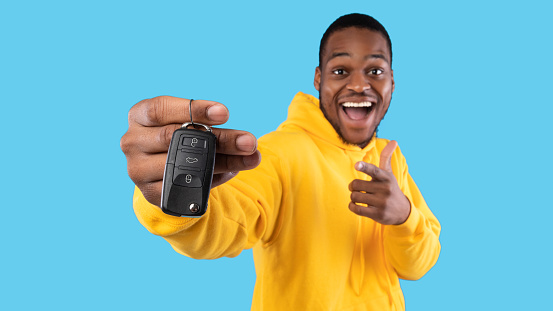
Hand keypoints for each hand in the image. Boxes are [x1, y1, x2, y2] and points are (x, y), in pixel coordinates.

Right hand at [120, 96, 260, 206]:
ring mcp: (138, 170)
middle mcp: (132, 141)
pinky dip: (213, 179)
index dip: (193, 109)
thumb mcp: (189, 125)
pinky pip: (186, 186)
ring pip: (185, 165)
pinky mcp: (150, 193)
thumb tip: (245, 142)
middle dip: (220, 139)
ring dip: (224, 162)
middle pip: (178, 137)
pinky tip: (231, 172)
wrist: (164, 170)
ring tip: (250, 158)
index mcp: (139, 116)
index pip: (162, 109)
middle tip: (250, 141)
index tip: (225, 113)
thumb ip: (210, 127)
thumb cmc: (180, 137)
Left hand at [348, 140, 410, 224]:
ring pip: (355, 197)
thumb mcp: (389, 174)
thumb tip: (394, 141)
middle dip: (352, 186)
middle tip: (356, 188)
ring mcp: (382, 202)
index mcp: (385, 177)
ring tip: (358, 197)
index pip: (374, 170)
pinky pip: (356, 209)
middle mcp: (385, 189)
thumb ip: (386, 157)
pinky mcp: (378, 214)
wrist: (402, 212)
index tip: (357, 165)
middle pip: (356, 184)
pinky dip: (352, 206)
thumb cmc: (390, 188)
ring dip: (353, 197)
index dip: (364, 167)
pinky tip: (355, 205)